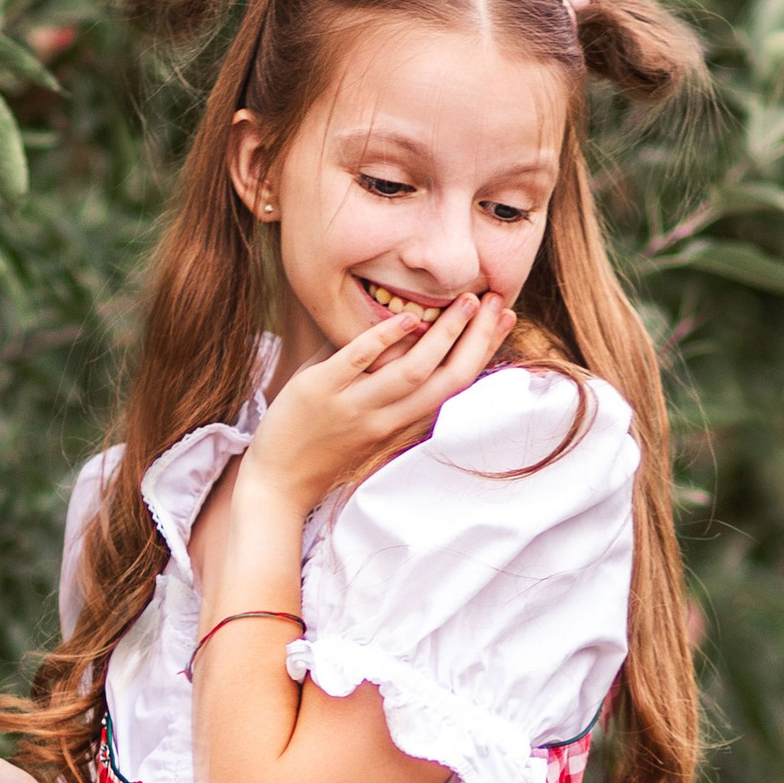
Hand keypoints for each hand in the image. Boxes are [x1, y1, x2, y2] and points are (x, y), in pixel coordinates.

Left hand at [242, 291, 513, 517]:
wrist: (278, 482)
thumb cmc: (323, 447)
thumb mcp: (368, 420)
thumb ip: (389, 383)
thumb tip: (407, 331)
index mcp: (402, 424)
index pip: (456, 387)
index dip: (484, 352)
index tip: (505, 318)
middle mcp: (387, 418)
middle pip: (447, 380)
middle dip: (477, 339)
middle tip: (494, 301)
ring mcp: (355, 405)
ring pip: (412, 371)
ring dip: (444, 335)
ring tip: (464, 301)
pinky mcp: (321, 391)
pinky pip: (357, 360)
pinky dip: (384, 338)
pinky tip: (406, 317)